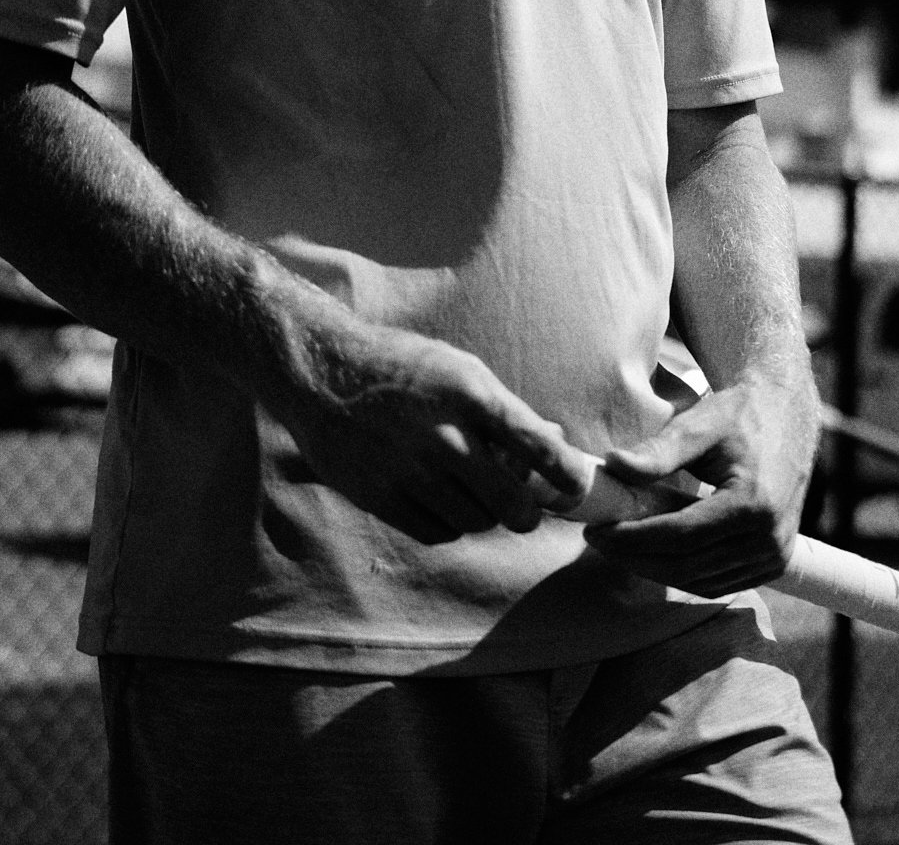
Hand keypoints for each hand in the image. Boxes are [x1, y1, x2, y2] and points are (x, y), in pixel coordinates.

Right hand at [266, 286, 594, 544]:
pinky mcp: (382, 498)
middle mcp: (444, 436)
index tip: (575, 487)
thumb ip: (504, 411)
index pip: (536, 446)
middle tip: (523, 506)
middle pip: (512, 505)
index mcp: (469, 394)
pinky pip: (437, 532)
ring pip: (476, 522)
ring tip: (470, 489)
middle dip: (526, 511)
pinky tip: (440, 498)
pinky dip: (449, 523)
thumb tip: (555, 444)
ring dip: (483, 514)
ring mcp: (410, 471)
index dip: (566, 475)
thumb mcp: (459, 369)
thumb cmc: (401, 367)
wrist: (323, 374)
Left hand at [582, 357, 818, 593]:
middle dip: (636, 557)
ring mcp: (775, 555)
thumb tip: (614, 465)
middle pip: (687, 566)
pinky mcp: (775, 561)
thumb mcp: (699, 425)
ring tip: (621, 546)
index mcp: (753, 503)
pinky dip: (683, 574)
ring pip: (701, 582)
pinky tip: (655, 554)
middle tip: (599, 540)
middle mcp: (769, 538)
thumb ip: (658, 451)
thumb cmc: (739, 415)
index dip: (633, 538)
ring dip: (656, 569)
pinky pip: (720, 582)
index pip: (679, 536)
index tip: (597, 530)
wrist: (785, 416)